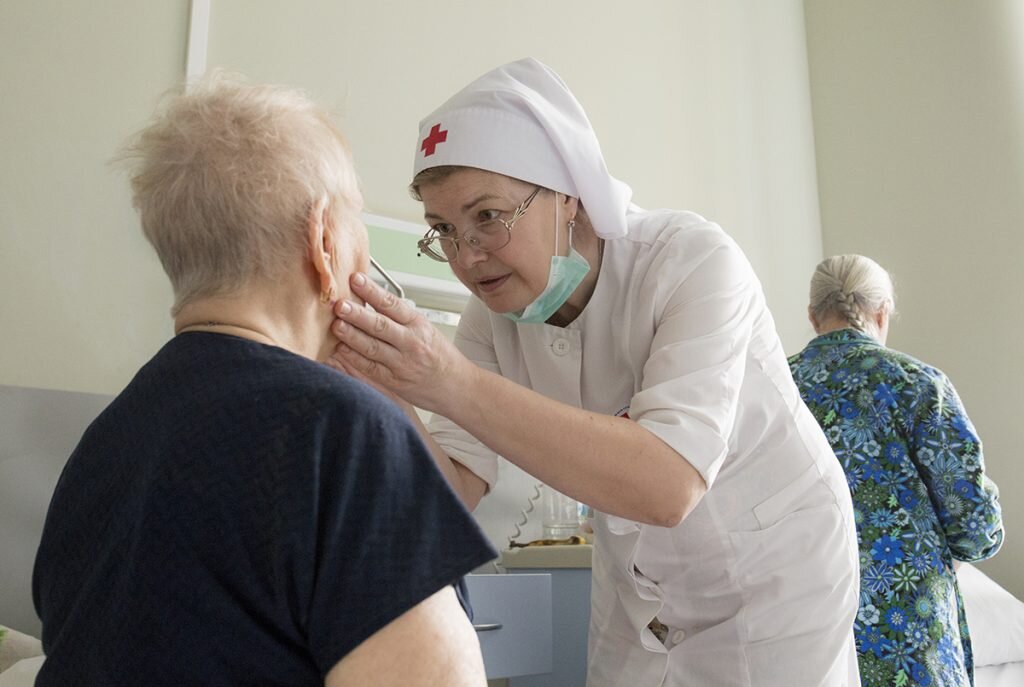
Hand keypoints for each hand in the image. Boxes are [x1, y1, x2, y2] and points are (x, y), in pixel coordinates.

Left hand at [328, 273, 465, 412]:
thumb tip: (368, 299)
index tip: (355, 279)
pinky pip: (370, 368)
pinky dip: (354, 358)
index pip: (392, 304)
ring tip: (336, 325)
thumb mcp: (425, 329)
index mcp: (418, 324)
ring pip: (373, 347)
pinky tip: (341, 349)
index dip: (372, 291)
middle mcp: (411, 342)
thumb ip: (399, 317)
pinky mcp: (394, 381)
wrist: (457, 386)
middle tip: (340, 304)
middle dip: (358, 314)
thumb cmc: (440, 356)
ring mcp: (402, 363)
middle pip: (380, 325)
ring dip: (352, 336)